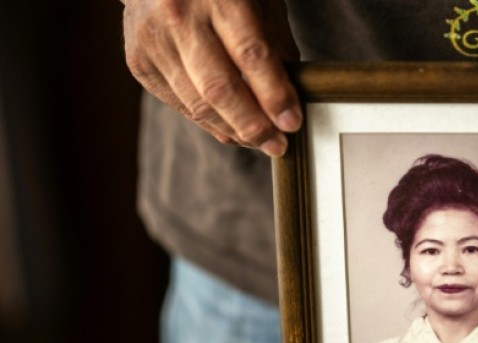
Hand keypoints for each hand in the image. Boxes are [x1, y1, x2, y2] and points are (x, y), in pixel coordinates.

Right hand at [122, 0, 301, 156]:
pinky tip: (233, 130)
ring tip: (261, 141)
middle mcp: (179, 16)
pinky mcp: (139, 63)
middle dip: (253, 125)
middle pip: (219, 88)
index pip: (250, 55)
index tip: (292, 122)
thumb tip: (291, 97)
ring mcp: (154, 40)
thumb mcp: (257, 0)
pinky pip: (182, 105)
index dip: (274, 94)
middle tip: (278, 145)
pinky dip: (211, 123)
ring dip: (235, 130)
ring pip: (198, 105)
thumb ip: (275, 43)